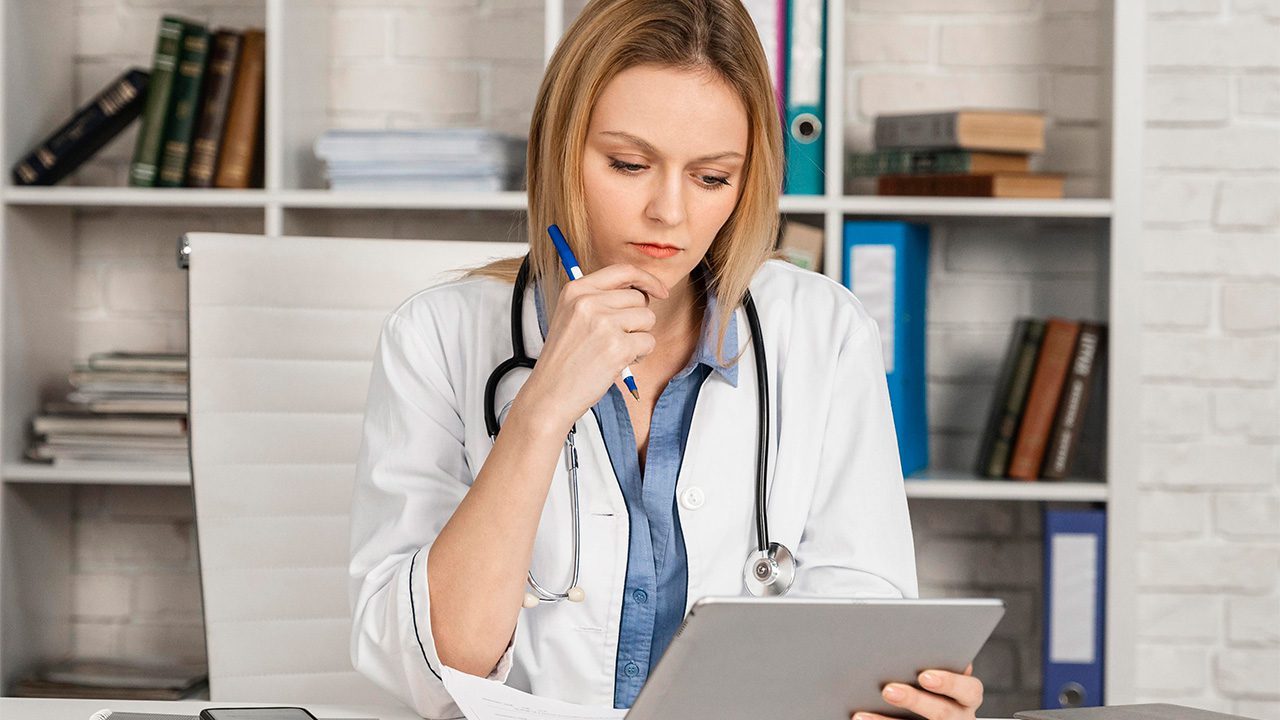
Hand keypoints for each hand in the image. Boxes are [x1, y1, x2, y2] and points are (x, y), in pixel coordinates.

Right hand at [517, 263, 668, 430]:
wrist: (550, 393)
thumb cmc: (563, 360)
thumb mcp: (571, 316)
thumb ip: (600, 298)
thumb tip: (642, 289)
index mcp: (575, 290)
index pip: (623, 271)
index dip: (647, 279)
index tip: (659, 289)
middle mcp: (588, 302)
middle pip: (639, 298)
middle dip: (637, 319)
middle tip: (617, 337)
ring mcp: (603, 323)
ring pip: (648, 319)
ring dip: (639, 337)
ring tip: (615, 350)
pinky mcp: (617, 346)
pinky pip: (648, 342)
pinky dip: (639, 355)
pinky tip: (618, 362)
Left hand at [853, 665, 982, 719]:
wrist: (929, 714)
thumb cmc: (933, 685)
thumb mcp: (941, 676)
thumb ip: (931, 663)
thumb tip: (901, 641)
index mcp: (966, 697)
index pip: (968, 689)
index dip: (949, 682)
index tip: (924, 676)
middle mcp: (959, 717)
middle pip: (943, 712)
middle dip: (915, 701)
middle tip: (888, 691)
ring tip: (862, 714)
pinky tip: (860, 719)